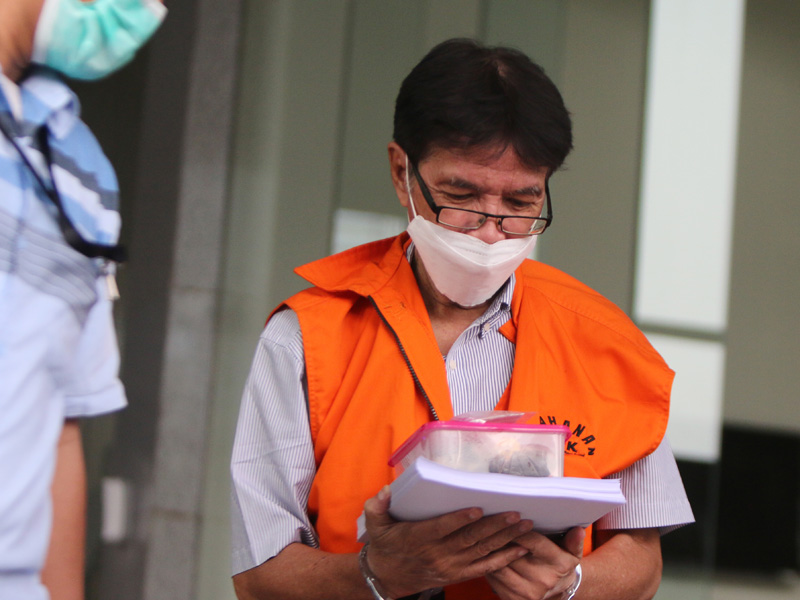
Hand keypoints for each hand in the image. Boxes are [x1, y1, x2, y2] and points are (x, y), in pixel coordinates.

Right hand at [362, 486, 535, 597]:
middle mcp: (437, 554)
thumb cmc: (384, 545)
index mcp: (418, 538)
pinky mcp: (457, 574)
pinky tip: (520, 549)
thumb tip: (385, 490)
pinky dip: (503, 559)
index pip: (442, 528)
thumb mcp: (374, 524)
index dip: (460, 519)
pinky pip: (484, 568)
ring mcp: (450, 566)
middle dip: (495, 526)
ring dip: (505, 539)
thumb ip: (377, 506)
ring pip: (481, 551)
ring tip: (524, 525)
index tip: (478, 508)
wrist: (386, 577)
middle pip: (470, 539)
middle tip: (515, 513)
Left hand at [486, 526, 583, 599]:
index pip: (532, 541)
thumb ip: (573, 540)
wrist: (558, 591)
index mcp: (557, 563)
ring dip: (490, 551)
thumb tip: (579, 530)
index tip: (508, 516)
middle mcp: (542, 580)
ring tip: (485, 536)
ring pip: (499, 565)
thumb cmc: (561, 563)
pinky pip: (493, 578)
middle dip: (500, 537)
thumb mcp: (572, 551)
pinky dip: (488, 565)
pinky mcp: (513, 599)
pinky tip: (486, 554)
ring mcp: (527, 592)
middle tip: (489, 523)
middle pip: (511, 553)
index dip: (517, 528)